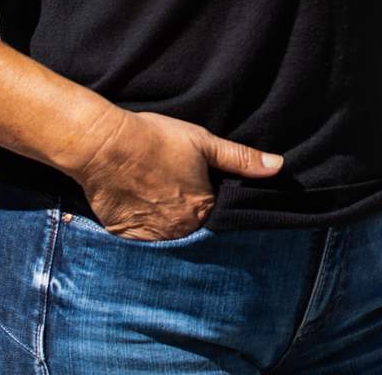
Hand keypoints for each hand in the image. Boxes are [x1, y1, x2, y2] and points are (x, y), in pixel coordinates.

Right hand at [69, 108, 282, 239]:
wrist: (103, 145)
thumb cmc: (155, 139)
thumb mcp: (204, 143)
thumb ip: (241, 159)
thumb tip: (278, 166)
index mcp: (203, 209)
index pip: (218, 217)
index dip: (214, 204)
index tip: (204, 192)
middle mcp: (179, 231)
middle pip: (194, 230)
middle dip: (191, 217)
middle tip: (177, 194)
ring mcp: (150, 237)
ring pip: (168, 237)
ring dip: (169, 226)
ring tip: (159, 201)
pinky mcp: (124, 236)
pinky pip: (141, 240)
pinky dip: (144, 229)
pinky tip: (140, 208)